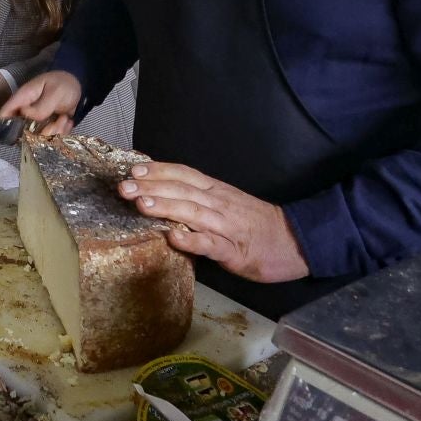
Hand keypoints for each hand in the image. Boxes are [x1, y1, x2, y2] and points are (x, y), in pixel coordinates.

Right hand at [0, 69, 81, 133]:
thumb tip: (26, 114)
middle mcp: (27, 112)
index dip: (6, 127)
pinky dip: (60, 132)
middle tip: (55, 123)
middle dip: (41, 132)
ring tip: (64, 118)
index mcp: (23, 99)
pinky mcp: (46, 126)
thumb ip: (41, 106)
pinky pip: (50, 137)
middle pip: (23, 132)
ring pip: (39, 137)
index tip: (21, 135)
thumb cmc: (64, 84)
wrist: (78, 86)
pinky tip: (66, 121)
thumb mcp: (55, 92)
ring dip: (55, 131)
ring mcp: (36, 120)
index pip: (5, 113)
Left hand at [119, 162, 309, 283]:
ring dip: (166, 207)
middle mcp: (219, 204)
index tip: (134, 169)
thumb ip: (200, 199)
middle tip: (123, 187)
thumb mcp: (227, 204)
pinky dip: (191, 240)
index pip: (184, 175)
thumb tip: (165, 193)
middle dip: (151, 187)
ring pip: (193, 213)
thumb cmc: (256, 224)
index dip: (159, 170)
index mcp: (216, 192)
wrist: (296, 241)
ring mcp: (227, 227)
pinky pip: (211, 245)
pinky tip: (173, 238)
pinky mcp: (236, 251)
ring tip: (141, 204)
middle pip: (182, 190)